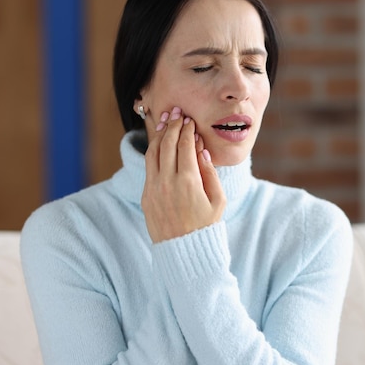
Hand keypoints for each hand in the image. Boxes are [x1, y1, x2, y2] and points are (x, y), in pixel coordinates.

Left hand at [141, 107, 225, 242]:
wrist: (184, 251)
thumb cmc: (206, 226)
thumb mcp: (218, 200)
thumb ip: (209, 172)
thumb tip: (201, 150)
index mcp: (188, 181)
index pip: (185, 146)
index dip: (188, 130)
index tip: (190, 120)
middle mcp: (167, 182)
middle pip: (167, 144)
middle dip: (173, 126)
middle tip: (178, 113)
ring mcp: (154, 188)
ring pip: (153, 153)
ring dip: (160, 135)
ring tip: (167, 122)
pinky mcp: (146, 196)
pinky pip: (148, 167)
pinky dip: (154, 151)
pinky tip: (160, 144)